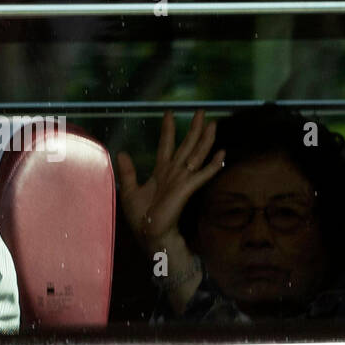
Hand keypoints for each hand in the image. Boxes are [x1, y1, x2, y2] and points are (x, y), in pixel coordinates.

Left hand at [116, 110, 224, 254]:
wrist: (149, 234)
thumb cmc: (141, 218)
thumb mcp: (129, 190)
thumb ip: (128, 172)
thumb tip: (121, 152)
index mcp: (161, 173)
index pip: (166, 146)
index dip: (168, 130)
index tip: (169, 113)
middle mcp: (174, 173)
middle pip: (187, 146)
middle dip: (194, 129)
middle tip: (201, 111)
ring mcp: (182, 180)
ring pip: (196, 155)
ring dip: (206, 139)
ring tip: (213, 123)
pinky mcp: (187, 189)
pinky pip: (203, 174)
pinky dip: (214, 164)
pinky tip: (222, 153)